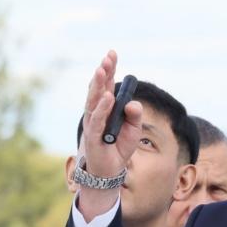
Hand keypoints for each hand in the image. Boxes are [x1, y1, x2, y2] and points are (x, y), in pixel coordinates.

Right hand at [77, 50, 143, 218]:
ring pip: (94, 102)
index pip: (106, 86)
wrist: (110, 171)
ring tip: (102, 70)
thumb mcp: (133, 130)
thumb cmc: (119, 148)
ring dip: (98, 86)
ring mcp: (93, 125)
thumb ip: (134, 116)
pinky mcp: (92, 137)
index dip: (109, 71)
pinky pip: (97, 121)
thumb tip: (133, 103)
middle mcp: (96, 114)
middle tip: (108, 57)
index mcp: (106, 110)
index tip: (111, 54)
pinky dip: (102, 109)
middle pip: (98, 90)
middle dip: (103, 73)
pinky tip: (107, 97)